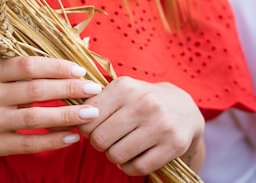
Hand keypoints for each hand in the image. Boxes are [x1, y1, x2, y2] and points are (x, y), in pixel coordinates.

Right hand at [0, 57, 102, 160]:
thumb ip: (26, 69)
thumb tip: (73, 57)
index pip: (27, 66)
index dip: (56, 67)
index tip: (80, 70)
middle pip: (35, 90)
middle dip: (68, 89)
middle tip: (94, 89)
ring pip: (34, 118)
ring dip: (67, 115)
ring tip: (91, 113)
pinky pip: (29, 143)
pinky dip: (54, 139)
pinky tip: (73, 135)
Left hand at [77, 77, 204, 175]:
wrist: (185, 108)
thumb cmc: (142, 99)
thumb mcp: (121, 90)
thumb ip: (96, 99)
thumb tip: (71, 114)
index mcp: (125, 87)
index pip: (88, 117)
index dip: (85, 127)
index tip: (92, 128)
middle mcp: (144, 104)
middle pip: (100, 138)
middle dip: (98, 144)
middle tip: (105, 140)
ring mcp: (160, 125)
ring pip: (117, 154)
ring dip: (113, 156)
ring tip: (118, 148)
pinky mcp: (174, 145)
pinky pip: (138, 167)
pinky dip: (128, 167)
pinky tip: (131, 158)